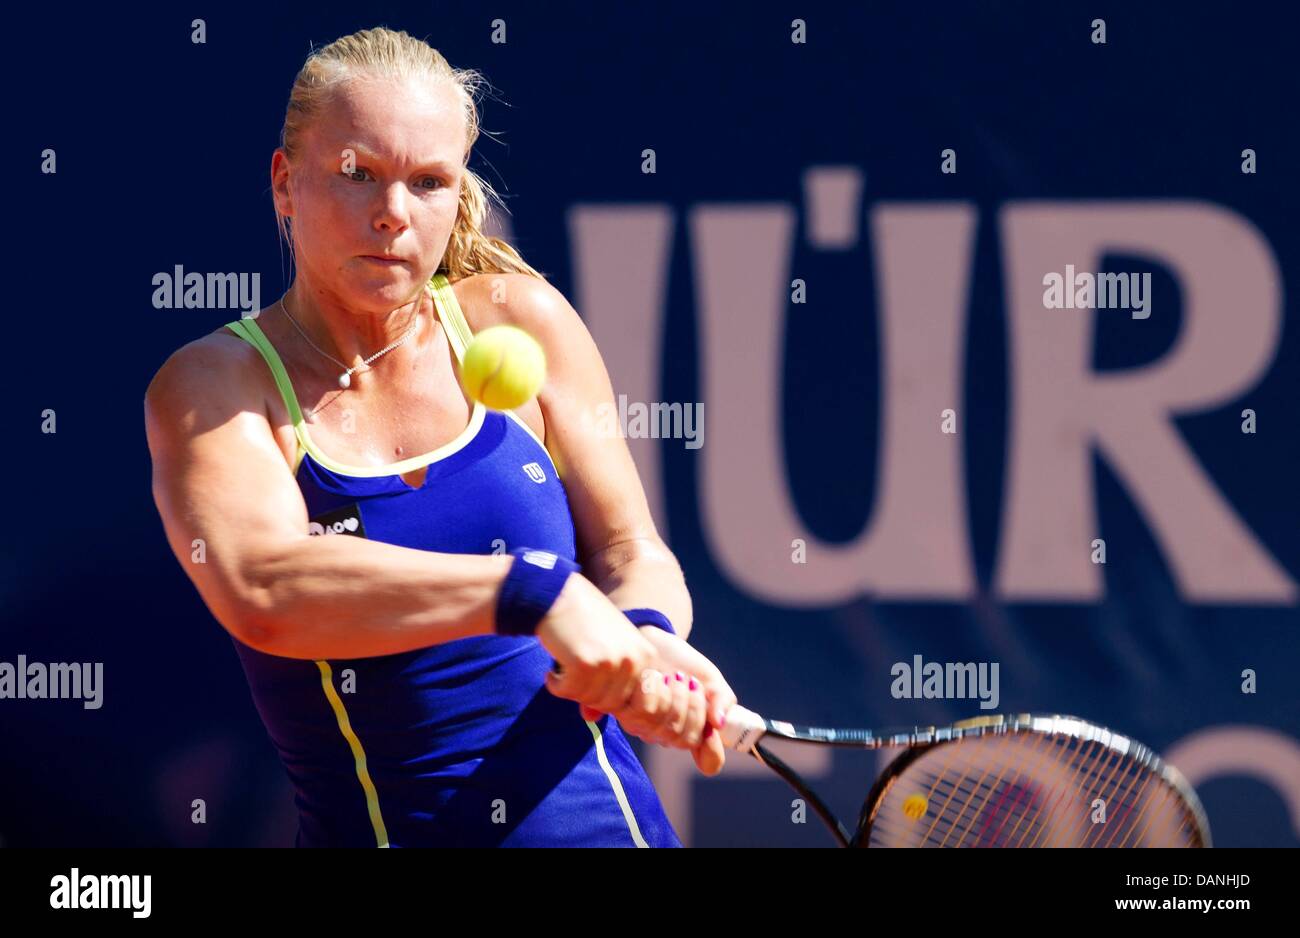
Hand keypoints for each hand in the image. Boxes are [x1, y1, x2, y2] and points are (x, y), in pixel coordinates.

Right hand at [536, 575, 656, 715]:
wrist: (556, 593)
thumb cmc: (582, 620)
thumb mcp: (607, 648)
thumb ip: (610, 684)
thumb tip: (593, 719)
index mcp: (647, 655)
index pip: (637, 703)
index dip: (611, 702)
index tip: (592, 687)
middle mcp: (633, 659)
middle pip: (611, 704)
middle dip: (588, 695)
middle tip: (573, 676)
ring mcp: (611, 662)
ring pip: (589, 700)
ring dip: (571, 689)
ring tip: (564, 668)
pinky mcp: (585, 664)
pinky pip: (568, 692)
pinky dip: (555, 685)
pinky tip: (552, 669)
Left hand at [587, 626, 737, 776]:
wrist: (655, 642)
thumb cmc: (685, 664)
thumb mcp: (710, 679)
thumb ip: (721, 700)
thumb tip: (719, 723)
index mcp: (694, 732)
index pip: (709, 760)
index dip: (712, 746)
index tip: (713, 723)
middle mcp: (670, 737)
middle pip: (686, 740)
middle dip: (694, 707)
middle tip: (692, 681)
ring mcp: (647, 728)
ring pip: (666, 730)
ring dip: (676, 698)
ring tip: (675, 675)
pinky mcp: (626, 712)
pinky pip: (644, 714)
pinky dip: (656, 692)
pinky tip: (657, 677)